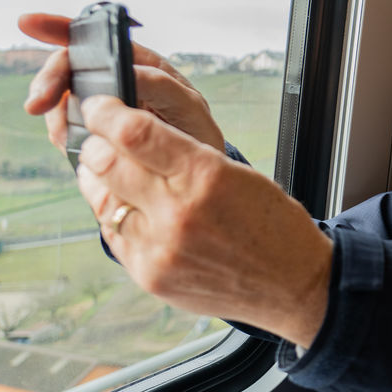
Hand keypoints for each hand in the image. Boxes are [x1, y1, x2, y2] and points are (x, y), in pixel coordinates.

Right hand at [20, 13, 226, 154]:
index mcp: (137, 63)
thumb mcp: (186, 104)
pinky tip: (69, 143)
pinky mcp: (91, 128)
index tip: (30, 23)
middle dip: (49, 82)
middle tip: (38, 104)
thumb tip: (126, 71)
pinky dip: (62, 134)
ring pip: (61, 98)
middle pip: (68, 67)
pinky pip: (65, 126)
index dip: (60, 27)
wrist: (193, 170)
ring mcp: (100, 103)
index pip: (94, 37)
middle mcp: (114, 78)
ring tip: (64, 134)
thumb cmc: (193, 129)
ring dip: (54, 114)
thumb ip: (159, 85)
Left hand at [75, 95, 330, 347]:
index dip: (106, 112)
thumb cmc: (272, 224)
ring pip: (101, 200)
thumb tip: (128, 136)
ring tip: (116, 174)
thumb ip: (182, 157)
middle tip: (101, 137)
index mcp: (207, 175)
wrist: (294, 285)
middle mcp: (178, 212)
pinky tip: (135, 210)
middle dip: (97, 143)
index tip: (100, 106)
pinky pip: (114, 234)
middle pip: (106, 162)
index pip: (133, 132)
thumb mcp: (238, 175)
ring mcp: (160, 249)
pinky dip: (117, 217)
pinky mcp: (150, 275)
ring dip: (101, 181)